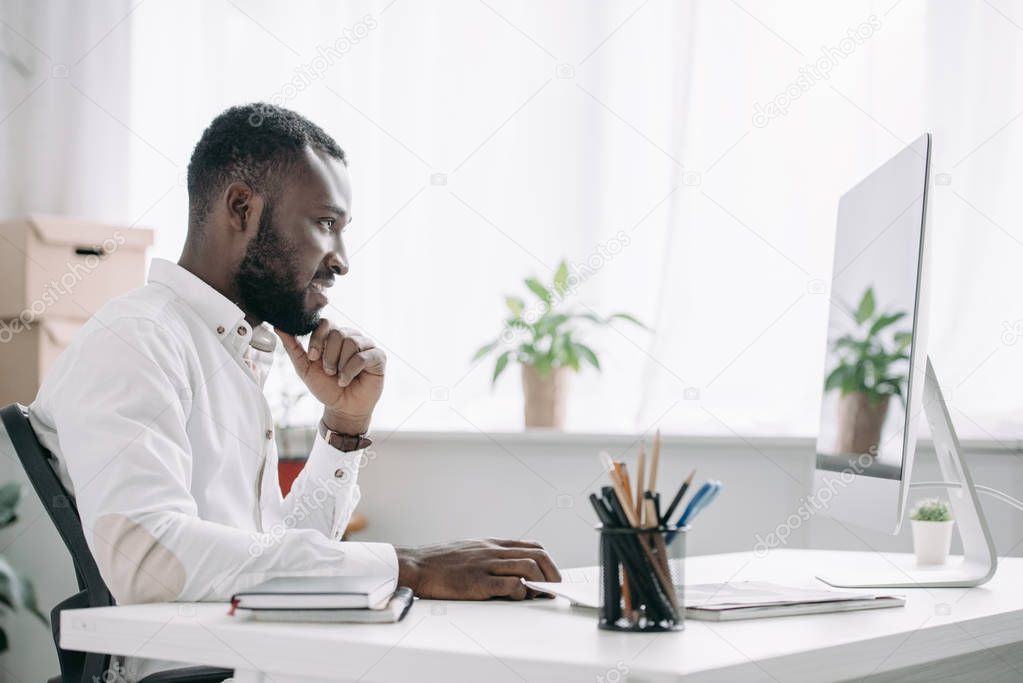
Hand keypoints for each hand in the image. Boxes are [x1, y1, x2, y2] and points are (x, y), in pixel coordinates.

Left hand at [275, 321, 385, 433]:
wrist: (342, 409)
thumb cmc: (326, 388)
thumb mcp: (305, 368)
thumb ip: (292, 347)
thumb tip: (278, 326)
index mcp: (333, 336)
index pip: (326, 323)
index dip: (317, 339)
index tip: (313, 358)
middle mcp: (351, 337)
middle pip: (338, 333)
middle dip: (329, 356)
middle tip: (329, 372)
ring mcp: (366, 346)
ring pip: (351, 343)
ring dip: (341, 365)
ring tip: (339, 377)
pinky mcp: (378, 356)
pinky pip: (363, 356)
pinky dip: (351, 371)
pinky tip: (347, 380)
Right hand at [396, 538, 560, 599]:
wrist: (417, 565)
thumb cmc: (442, 561)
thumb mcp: (471, 549)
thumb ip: (492, 556)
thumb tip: (512, 569)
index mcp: (493, 544)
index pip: (533, 546)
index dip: (548, 561)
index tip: (551, 575)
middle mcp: (493, 551)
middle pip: (537, 556)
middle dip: (551, 573)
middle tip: (553, 587)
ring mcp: (486, 565)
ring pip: (527, 567)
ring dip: (539, 583)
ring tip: (538, 595)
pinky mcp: (477, 582)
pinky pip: (508, 584)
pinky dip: (520, 591)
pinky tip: (517, 597)